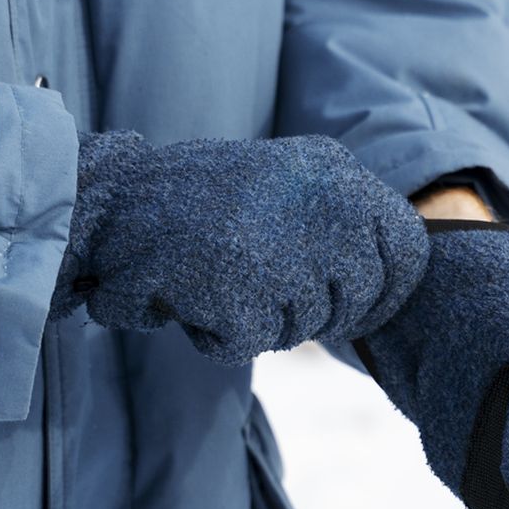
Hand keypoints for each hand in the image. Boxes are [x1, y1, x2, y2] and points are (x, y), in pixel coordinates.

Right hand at [52, 132, 428, 363]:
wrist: (101, 198)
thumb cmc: (188, 196)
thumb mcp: (277, 182)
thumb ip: (329, 217)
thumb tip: (381, 281)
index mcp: (332, 169)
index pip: (406, 245)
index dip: (386, 285)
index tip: (361, 301)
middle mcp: (324, 204)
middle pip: (362, 295)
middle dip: (321, 309)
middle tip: (263, 287)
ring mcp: (287, 251)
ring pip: (306, 323)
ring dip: (261, 317)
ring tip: (213, 275)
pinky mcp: (246, 295)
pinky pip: (251, 339)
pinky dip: (218, 331)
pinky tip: (189, 297)